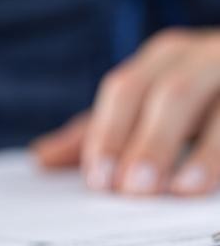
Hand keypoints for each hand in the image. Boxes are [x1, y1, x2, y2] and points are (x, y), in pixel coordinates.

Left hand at [33, 28, 219, 195]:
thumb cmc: (194, 98)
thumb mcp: (144, 107)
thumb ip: (99, 132)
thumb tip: (41, 158)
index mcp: (164, 56)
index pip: (126, 89)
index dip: (109, 133)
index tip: (98, 179)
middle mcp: (205, 55)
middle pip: (173, 93)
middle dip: (151, 142)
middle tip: (133, 189)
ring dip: (204, 152)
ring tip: (181, 190)